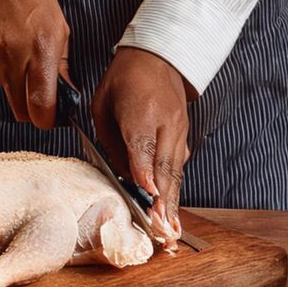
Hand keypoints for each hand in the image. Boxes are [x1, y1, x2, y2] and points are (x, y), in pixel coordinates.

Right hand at [0, 0, 69, 128]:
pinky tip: (8, 48)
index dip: (49, 118)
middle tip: (42, 95)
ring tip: (24, 59)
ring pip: (7, 95)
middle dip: (33, 110)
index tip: (54, 113)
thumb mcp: (59, 24)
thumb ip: (62, 63)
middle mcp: (13, 59)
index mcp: (40, 50)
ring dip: (19, 88)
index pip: (40, 108)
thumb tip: (66, 92)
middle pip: (21, 112)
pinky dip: (4, 72)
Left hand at [92, 47, 190, 240]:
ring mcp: (179, 130)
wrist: (159, 56)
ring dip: (173, 202)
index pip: (142, 145)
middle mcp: (166, 122)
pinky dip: (175, 191)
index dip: (144, 170)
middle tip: (160, 228)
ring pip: (175, 172)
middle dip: (162, 200)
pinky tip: (172, 213)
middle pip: (164, 166)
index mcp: (141, 110)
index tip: (147, 193)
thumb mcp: (103, 103)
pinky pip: (178, 167)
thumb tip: (121, 173)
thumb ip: (110, 139)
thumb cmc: (124, 79)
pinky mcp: (184, 136)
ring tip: (170, 231)